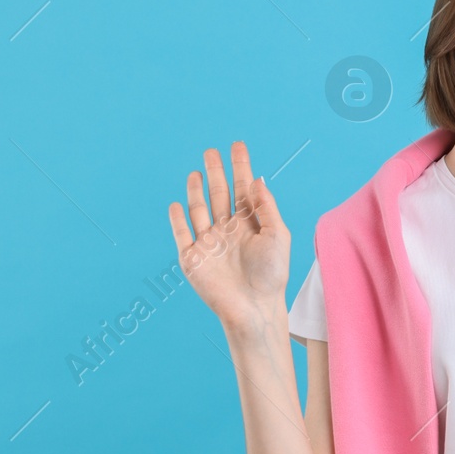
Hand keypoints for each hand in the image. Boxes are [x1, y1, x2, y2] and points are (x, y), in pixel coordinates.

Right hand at [167, 141, 290, 330]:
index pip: (242, 189)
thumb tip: (257, 180)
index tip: (237, 145)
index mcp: (249, 225)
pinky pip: (181, 233)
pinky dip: (177, 218)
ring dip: (197, 189)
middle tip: (212, 150)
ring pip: (199, 209)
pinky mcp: (192, 258)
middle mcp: (227, 230)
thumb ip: (267, 207)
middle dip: (216, 171)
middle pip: (219, 194)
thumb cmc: (272, 275)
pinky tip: (177, 203)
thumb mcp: (277, 236)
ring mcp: (208, 243)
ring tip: (198, 171)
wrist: (254, 308)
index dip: (240, 167)